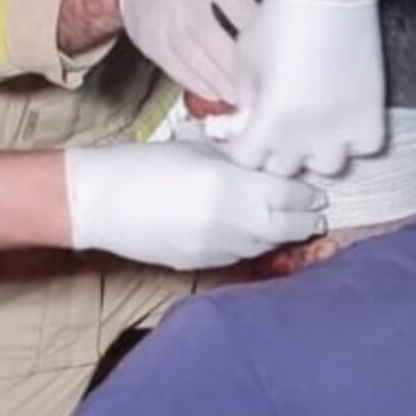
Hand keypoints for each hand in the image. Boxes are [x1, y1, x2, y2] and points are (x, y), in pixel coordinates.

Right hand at [66, 138, 324, 267]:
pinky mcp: (202, 264)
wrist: (97, 203)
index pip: (289, 194)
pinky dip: (257, 244)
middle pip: (288, 226)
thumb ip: (238, 161)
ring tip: (295, 222)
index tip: (316, 187)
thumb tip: (269, 167)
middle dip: (306, 217)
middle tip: (317, 209)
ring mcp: (217, 249)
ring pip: (268, 245)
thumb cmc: (143, 164)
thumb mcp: (198, 151)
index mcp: (231, 186)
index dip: (306, 192)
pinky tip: (257, 233)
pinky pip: (242, 256)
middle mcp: (231, 222)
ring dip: (284, 233)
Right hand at [119, 0, 257, 100]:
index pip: (240, 10)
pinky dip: (198, 84)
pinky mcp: (151, 42)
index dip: (260, 35)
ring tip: (241, 98)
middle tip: (260, 88)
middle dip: (240, 71)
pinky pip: (177, 68)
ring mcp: (164, 23)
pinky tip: (215, 92)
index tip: (277, 54)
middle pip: (217, 43)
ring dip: (221, 83)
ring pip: (197, 61)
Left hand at [220, 0, 384, 178]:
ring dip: (316, 153)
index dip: (242, 147)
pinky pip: (365, 147)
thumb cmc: (279, 19)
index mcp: (270, 120)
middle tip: (276, 132)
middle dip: (275, 151)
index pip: (247, 161)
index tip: (245, 135)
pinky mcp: (371, 112)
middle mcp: (306, 133)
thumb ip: (244, 98)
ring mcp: (343, 126)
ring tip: (312, 132)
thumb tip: (247, 121)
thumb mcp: (245, 59)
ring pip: (327, 167)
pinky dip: (355, 141)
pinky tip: (344, 123)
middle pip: (284, 168)